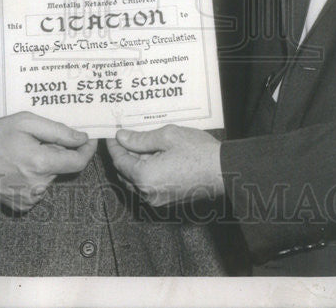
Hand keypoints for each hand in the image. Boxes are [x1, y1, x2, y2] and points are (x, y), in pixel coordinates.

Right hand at [0, 111, 96, 211]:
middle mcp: (38, 185)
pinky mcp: (22, 205)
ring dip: (44, 164)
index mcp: (41, 163)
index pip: (78, 162)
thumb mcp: (26, 122)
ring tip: (22, 152)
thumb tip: (81, 138)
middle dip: (57, 151)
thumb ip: (58, 131)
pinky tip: (17, 167)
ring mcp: (30, 198)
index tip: (89, 139)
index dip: (87, 150)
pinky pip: (39, 188)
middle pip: (62, 166)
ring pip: (50, 176)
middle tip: (36, 139)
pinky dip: (34, 176)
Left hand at [105, 125, 222, 207]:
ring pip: (136, 181)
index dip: (114, 146)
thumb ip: (140, 138)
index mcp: (144, 177)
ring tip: (142, 145)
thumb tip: (122, 137)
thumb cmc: (198, 152)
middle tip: (126, 136)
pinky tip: (154, 157)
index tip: (113, 134)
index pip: (119, 161)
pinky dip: (146, 173)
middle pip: (125, 173)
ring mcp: (158, 200)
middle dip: (124, 155)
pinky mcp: (167, 201)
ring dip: (134, 164)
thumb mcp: (167, 137)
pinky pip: (148, 187)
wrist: (223, 170)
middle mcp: (147, 193)